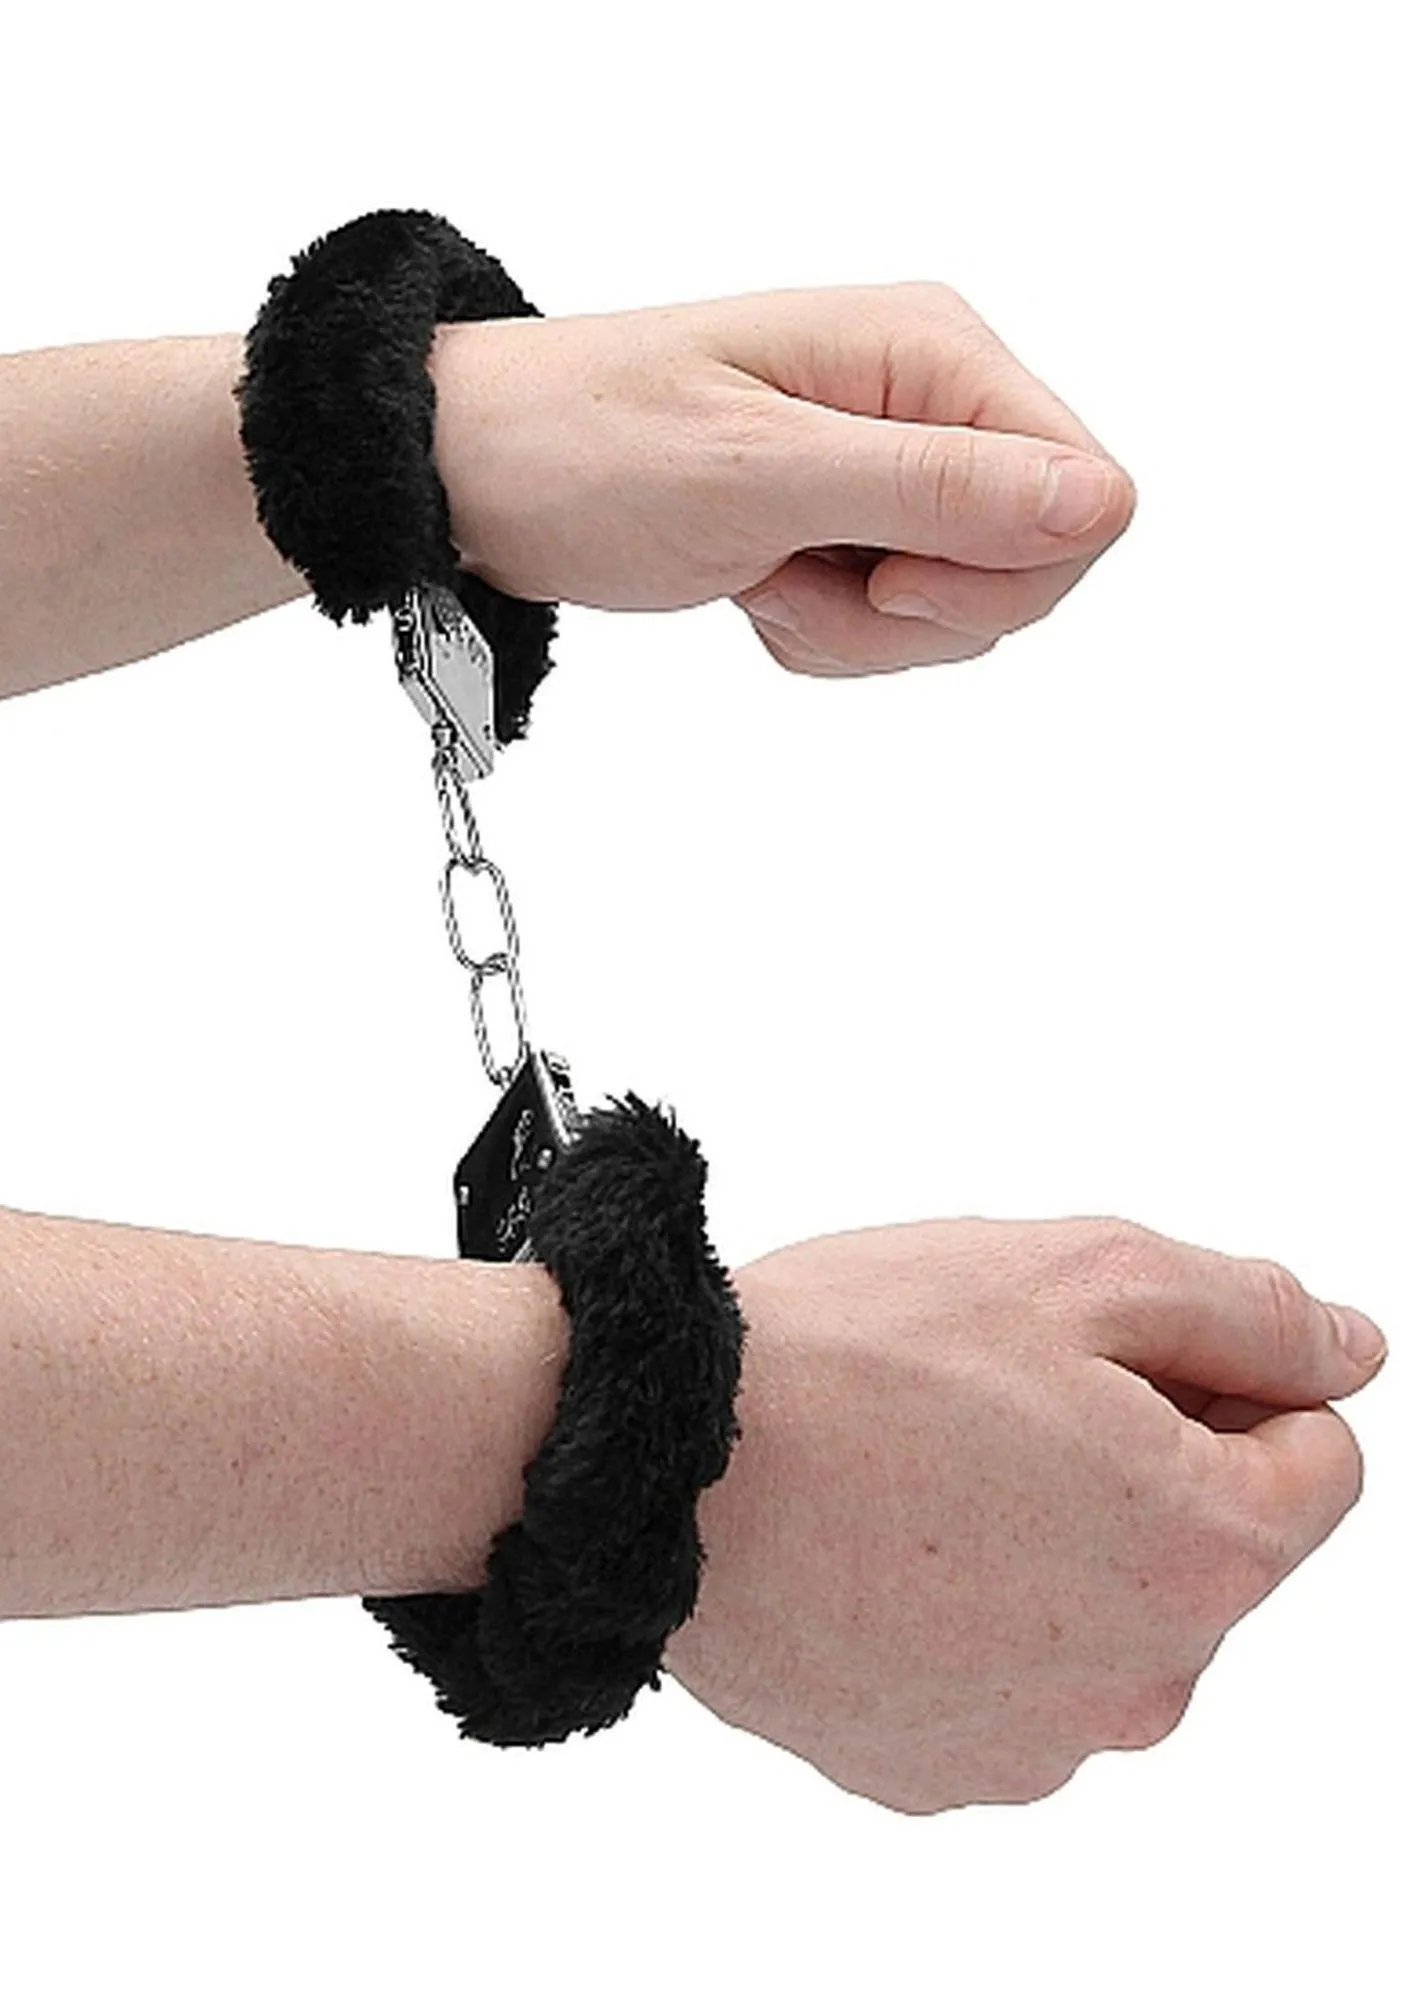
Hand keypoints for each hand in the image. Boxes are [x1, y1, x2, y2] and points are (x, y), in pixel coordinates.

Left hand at [428, 283, 1135, 675]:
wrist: (479, 473)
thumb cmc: (588, 446)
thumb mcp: (762, 473)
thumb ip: (936, 488)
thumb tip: (1097, 500)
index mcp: (929, 352)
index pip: (1086, 493)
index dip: (1000, 570)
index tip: (881, 574)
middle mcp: (928, 398)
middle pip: (1033, 560)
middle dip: (919, 614)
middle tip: (803, 580)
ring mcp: (893, 461)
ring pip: (964, 604)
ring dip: (860, 630)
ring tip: (763, 578)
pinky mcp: (855, 517)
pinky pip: (899, 619)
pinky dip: (828, 634)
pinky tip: (757, 588)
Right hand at [662, 1217, 1386, 1813]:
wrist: (657, 1461)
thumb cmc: (850, 1362)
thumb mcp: (1081, 1271)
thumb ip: (1250, 1313)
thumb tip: (1345, 1353)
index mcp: (1204, 1550)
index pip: (1318, 1459)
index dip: (1225, 1382)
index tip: (1114, 1358)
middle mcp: (1142, 1681)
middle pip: (1203, 1544)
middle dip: (1136, 1462)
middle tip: (998, 1397)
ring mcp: (1033, 1742)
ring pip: (1097, 1615)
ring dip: (1047, 1542)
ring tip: (923, 1469)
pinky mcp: (932, 1769)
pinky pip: (1000, 1677)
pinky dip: (965, 1612)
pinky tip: (884, 1542)